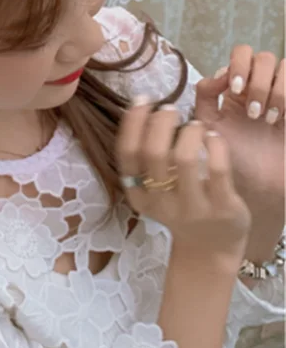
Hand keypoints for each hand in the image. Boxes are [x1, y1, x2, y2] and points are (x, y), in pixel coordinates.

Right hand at [117, 99, 250, 262]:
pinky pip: (218, 168)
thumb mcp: (153, 188)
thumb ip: (146, 157)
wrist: (209, 247)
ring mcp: (191, 206)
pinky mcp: (221, 207)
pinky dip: (215, 144)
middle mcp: (160, 201)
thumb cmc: (178, 205)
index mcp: (137, 194)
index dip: (132, 122)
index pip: (127, 153)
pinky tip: (213, 137)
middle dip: (160, 121)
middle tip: (170, 109)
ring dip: (189, 131)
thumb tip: (145, 108)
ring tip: (195, 125)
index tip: (142, 100)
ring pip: (184, 158)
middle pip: (152, 152)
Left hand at [194, 48, 284, 210]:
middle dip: (257, 81)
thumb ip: (206, 95)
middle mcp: (263, 85)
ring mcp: (283, 95)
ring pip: (284, 67)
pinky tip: (282, 120)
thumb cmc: (233, 156)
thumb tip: (221, 73)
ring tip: (266, 119)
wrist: (262, 185)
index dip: (239, 65)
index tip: (235, 90)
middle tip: (251, 111)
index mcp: (239, 85)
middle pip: (263, 57)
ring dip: (274, 92)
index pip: (242, 53)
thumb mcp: (209, 124)